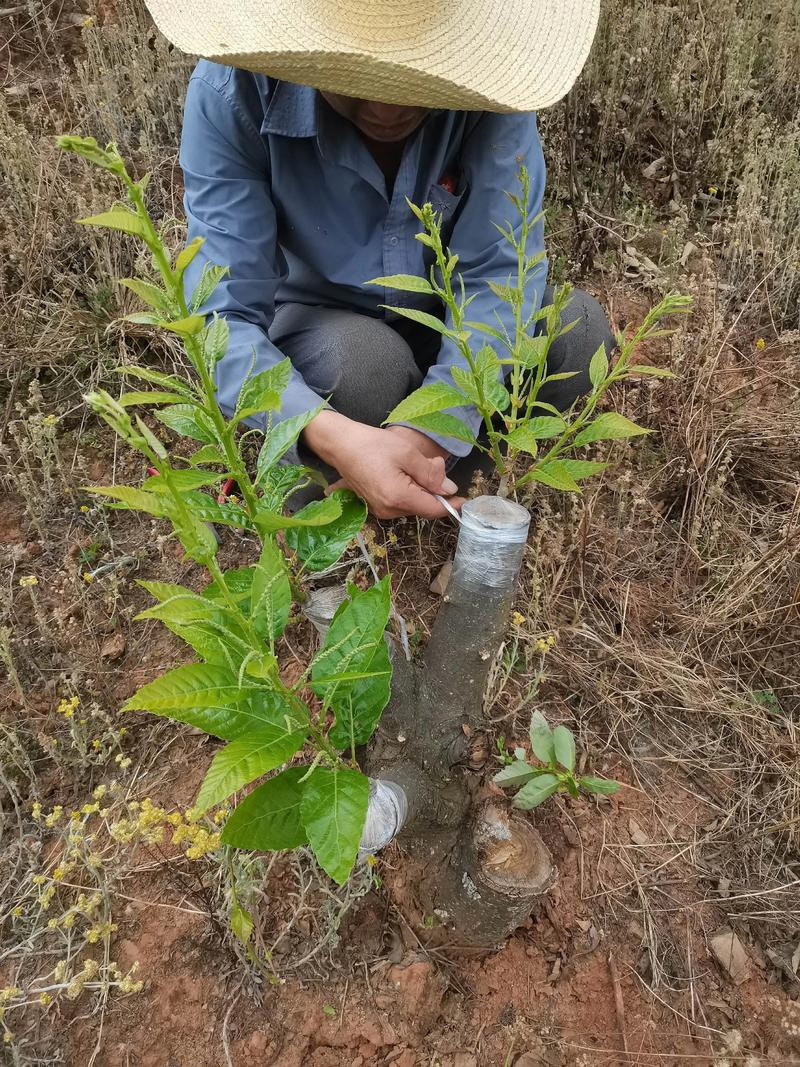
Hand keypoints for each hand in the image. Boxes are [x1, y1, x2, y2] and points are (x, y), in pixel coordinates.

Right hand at [303, 411, 462, 518]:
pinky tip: (405, 471)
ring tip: (415, 464)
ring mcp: (380, 510)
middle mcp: (388, 510)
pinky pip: (401, 502)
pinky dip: (409, 489)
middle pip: (423, 507)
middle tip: (434, 464)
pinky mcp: (375, 505)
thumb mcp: (407, 454)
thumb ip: (430, 474)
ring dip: (421, 488)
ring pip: (413, 504)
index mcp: (398, 497)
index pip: (432, 510)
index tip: (464, 499)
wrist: (340, 445)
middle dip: (434, 490)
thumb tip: (449, 490)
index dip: (450, 506)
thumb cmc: (372, 445)